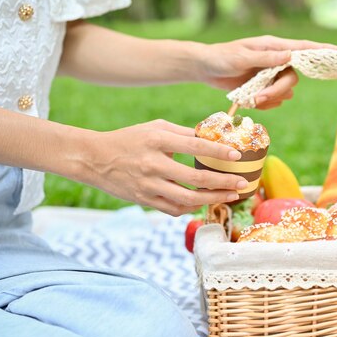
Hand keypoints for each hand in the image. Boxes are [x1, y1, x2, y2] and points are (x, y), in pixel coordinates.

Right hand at [83, 119, 247, 215]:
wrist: (95, 159)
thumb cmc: (130, 139)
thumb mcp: (155, 128)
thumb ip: (183, 133)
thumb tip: (212, 138)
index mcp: (157, 140)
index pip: (195, 147)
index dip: (218, 152)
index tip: (236, 156)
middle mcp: (153, 164)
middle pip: (195, 178)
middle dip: (223, 182)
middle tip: (241, 183)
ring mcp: (148, 185)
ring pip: (187, 199)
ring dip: (212, 199)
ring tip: (230, 195)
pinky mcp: (144, 200)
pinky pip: (173, 208)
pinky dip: (191, 207)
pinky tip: (204, 202)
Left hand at [195, 36, 336, 108]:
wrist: (205, 68)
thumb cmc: (221, 57)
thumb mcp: (241, 56)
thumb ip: (265, 57)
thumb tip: (289, 55)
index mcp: (273, 46)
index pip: (304, 48)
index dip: (324, 51)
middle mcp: (276, 59)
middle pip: (293, 78)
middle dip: (278, 91)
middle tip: (258, 98)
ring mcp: (271, 74)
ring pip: (285, 91)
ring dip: (270, 99)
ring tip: (250, 99)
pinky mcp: (264, 87)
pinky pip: (275, 100)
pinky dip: (265, 103)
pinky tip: (250, 101)